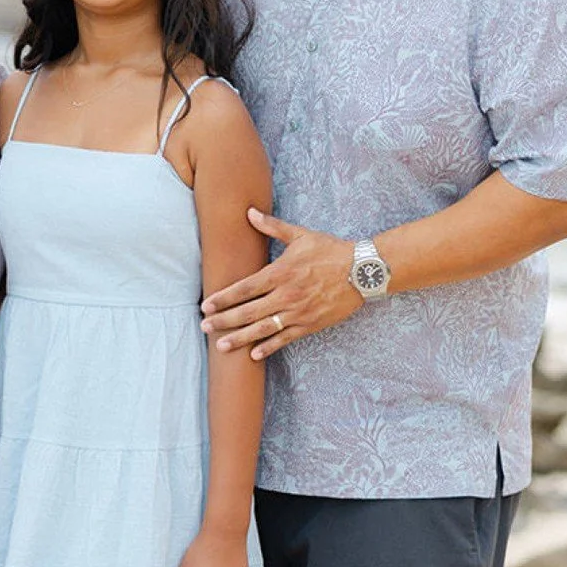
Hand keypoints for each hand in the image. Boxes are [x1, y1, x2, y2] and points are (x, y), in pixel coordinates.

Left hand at [201, 209, 362, 357]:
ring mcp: (298, 312)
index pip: (244, 288)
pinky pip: (285, 338)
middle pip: (248, 311)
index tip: (206, 305)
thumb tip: (249, 212)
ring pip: (263, 328)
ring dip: (240, 338)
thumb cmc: (330, 250)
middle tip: (204, 326)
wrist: (362, 271)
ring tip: (220, 345)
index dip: (223, 298)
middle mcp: (286, 295)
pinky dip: (269, 347)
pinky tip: (254, 354)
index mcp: (280, 272)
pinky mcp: (310, 324)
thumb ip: (272, 226)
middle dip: (223, 320)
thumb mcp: (301, 235)